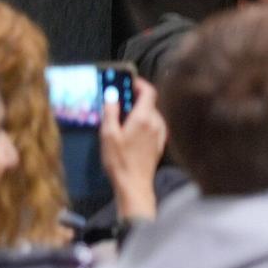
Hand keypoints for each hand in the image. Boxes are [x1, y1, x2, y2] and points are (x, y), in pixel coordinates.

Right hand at [100, 78, 168, 220]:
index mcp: (144, 118)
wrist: (134, 185)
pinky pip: (153, 125)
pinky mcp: (159, 144)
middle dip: (135, 98)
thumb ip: (110, 112)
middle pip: (149, 102)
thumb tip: (111, 95)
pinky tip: (131, 133)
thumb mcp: (108, 134)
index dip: (139, 83)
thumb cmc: (120, 162)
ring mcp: (160, 134)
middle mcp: (155, 123)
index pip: (149, 91)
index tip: (128, 82)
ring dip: (139, 112)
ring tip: (123, 119)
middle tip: (119, 101)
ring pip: (151, 114)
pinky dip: (144, 123)